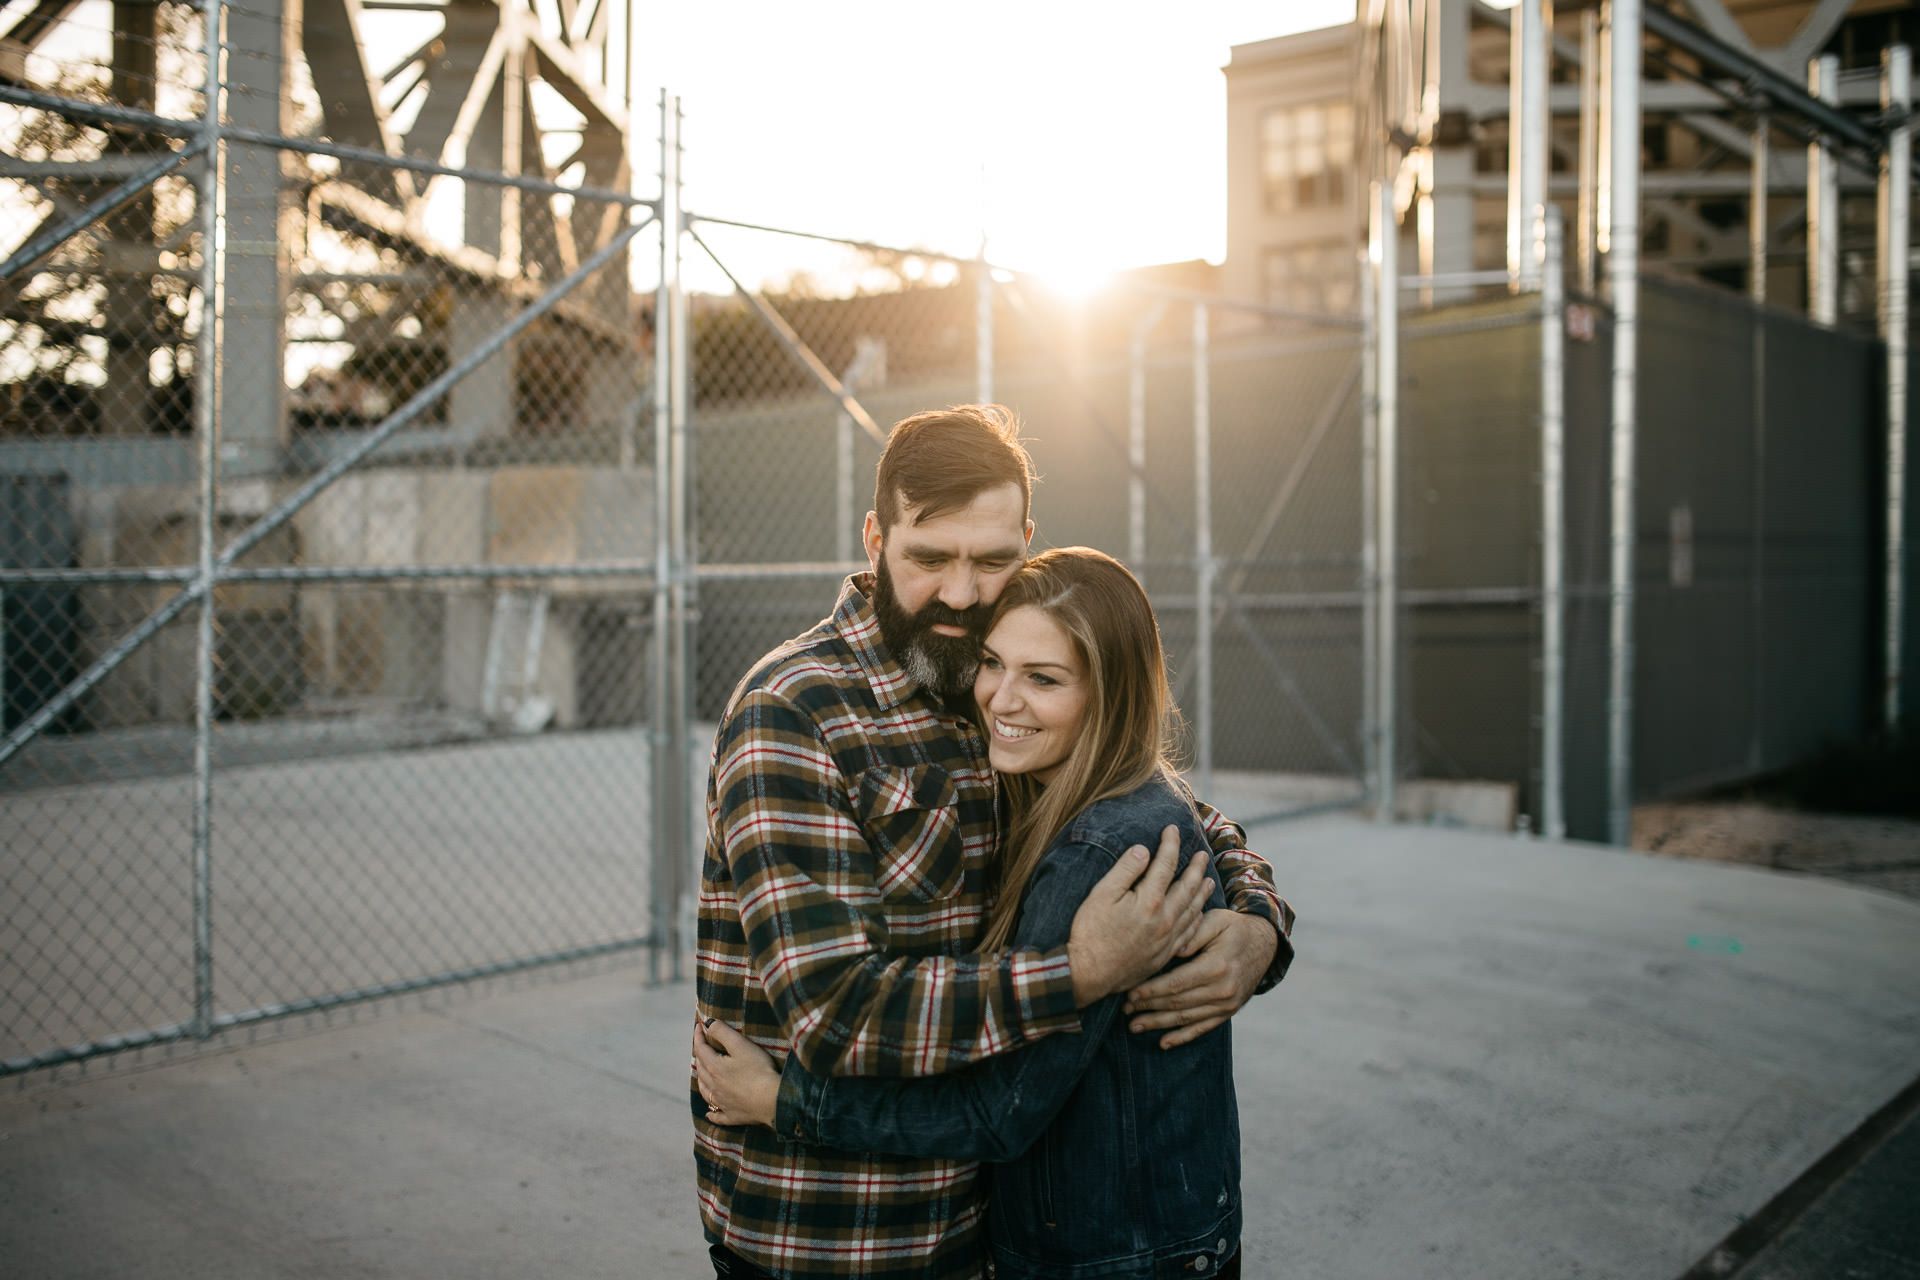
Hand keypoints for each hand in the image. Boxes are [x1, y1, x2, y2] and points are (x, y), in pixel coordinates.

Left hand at [692, 1018, 781, 1126]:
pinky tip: (709, 1113)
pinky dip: (711, 1112)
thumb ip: (722, 1032)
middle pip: (701, 1068)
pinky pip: (717, 1115)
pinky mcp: (732, 1115)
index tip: (698, 1026)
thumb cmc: (759, 1071)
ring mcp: (722, 1102)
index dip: (698, 1035)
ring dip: (701, 1079)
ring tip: (702, 1073)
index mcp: (714, 1068)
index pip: (700, 1048)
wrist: (772, 1101)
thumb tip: (707, 1024)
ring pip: (705, 1090)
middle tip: (702, 1045)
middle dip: (700, 1054)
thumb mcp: (741, 1045)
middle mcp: (713, 1086)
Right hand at [1067, 825, 1212, 1006]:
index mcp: (1149, 900)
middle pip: (1187, 887)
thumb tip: (1144, 850)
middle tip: (1203, 853)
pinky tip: (1198, 914)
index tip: (1172, 828)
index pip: (1166, 864)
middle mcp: (1164, 919)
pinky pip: (1188, 934)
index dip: (1170, 844)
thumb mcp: (1102, 894)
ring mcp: (1167, 939)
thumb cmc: (1090, 932)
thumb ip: (1126, 870)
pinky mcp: (1164, 955)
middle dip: (1195, 867)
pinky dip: (1196, 920)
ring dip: (1202, 892)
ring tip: (1209, 879)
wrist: (1089, 974)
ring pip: (1192, 910)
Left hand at [1124, 909, 1278, 1048]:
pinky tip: (1164, 1043)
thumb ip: (1192, 933)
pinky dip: (1183, 1036)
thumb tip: (1172, 948)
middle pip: (1178, 1003)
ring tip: (1135, 1027)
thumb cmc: (1233, 927)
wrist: (1264, 943)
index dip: (1151, 991)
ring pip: (1187, 1018)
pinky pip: (1203, 1027)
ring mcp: (1227, 1004)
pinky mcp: (1229, 1011)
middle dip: (1148, 1008)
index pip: (1176, 983)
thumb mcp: (1215, 920)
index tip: (1129, 993)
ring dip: (1159, 1024)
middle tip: (1125, 1011)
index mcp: (1216, 966)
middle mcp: (1223, 990)